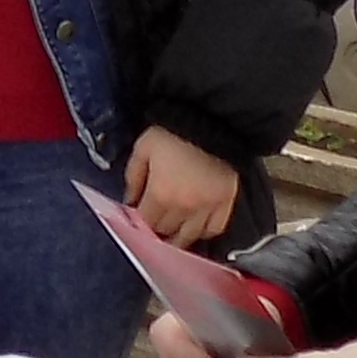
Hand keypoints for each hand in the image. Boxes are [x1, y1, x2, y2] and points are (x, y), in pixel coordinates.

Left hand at [125, 125, 241, 248]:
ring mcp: (208, 208)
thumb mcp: (143, 148)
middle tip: (153, 221)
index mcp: (161, 195)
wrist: (212, 120)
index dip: (138, 222)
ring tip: (170, 232)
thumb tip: (130, 200)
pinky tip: (195, 226)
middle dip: (155, 228)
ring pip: (188, 237)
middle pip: (165, 232)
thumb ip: (133, 177)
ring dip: (176, 237)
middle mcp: (184, 208)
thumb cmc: (174, 132)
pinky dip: (202, 231)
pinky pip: (214, 229)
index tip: (136, 217)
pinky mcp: (226, 203)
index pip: (145, 223)